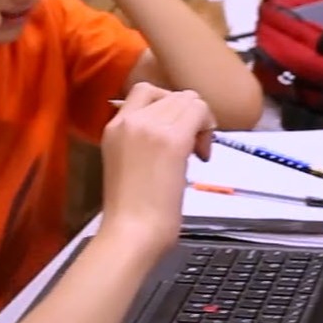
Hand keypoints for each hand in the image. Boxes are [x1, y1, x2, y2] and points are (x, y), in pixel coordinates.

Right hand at [98, 83, 215, 255]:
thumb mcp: (126, 162)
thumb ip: (142, 140)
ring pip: (190, 100)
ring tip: (196, 153)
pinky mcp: (172, 140)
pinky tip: (202, 155)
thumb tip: (173, 131)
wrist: (130, 232)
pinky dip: (208, 129)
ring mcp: (151, 127)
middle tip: (192, 148)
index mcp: (114, 126)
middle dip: (189, 116)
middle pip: (174, 94)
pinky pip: (201, 113)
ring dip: (200, 122)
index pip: (146, 90)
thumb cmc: (129, 211)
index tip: (174, 131)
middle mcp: (130, 119)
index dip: (168, 105)